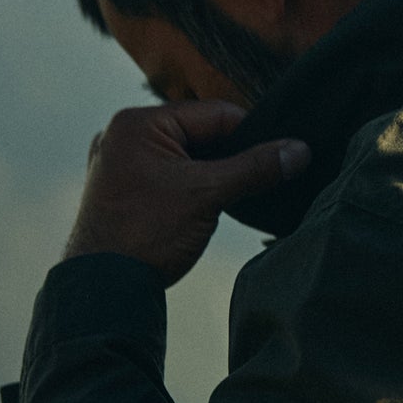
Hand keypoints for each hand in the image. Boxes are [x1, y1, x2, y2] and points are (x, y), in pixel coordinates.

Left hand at [63, 101, 309, 285]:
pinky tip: (208, 209)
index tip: (282, 156)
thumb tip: (299, 150)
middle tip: (264, 180)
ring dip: (212, 176)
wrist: (104, 289)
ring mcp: (119, 165)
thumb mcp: (208, 195)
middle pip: (199, 135)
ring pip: (185, 159)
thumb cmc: (145, 236)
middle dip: (231, 158)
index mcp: (137, 123)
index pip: (213, 114)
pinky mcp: (121, 191)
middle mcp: (123, 136)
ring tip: (235, 198)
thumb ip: (255, 168)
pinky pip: (168, 178)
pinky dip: (192, 189)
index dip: (252, 134)